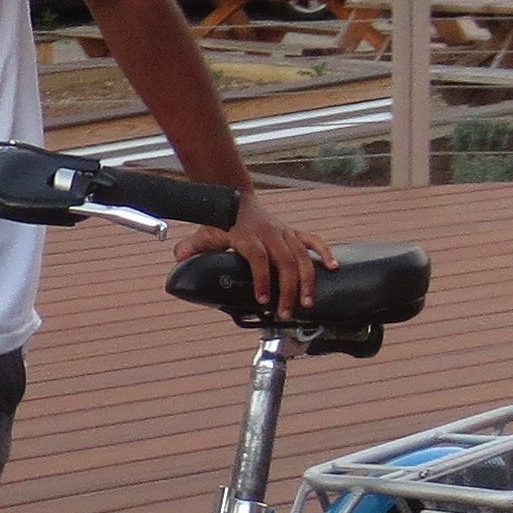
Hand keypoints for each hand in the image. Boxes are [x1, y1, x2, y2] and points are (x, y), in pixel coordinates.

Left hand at [179, 186, 334, 318]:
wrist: (238, 201)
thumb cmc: (223, 223)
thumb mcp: (207, 234)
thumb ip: (194, 246)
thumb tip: (178, 256)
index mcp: (248, 236)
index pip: (258, 259)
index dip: (262, 279)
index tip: (263, 299)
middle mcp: (269, 234)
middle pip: (285, 262)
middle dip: (288, 289)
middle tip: (286, 312)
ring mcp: (284, 233)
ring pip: (301, 256)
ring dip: (307, 280)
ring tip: (308, 302)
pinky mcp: (293, 232)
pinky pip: (313, 241)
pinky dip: (325, 252)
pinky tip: (334, 267)